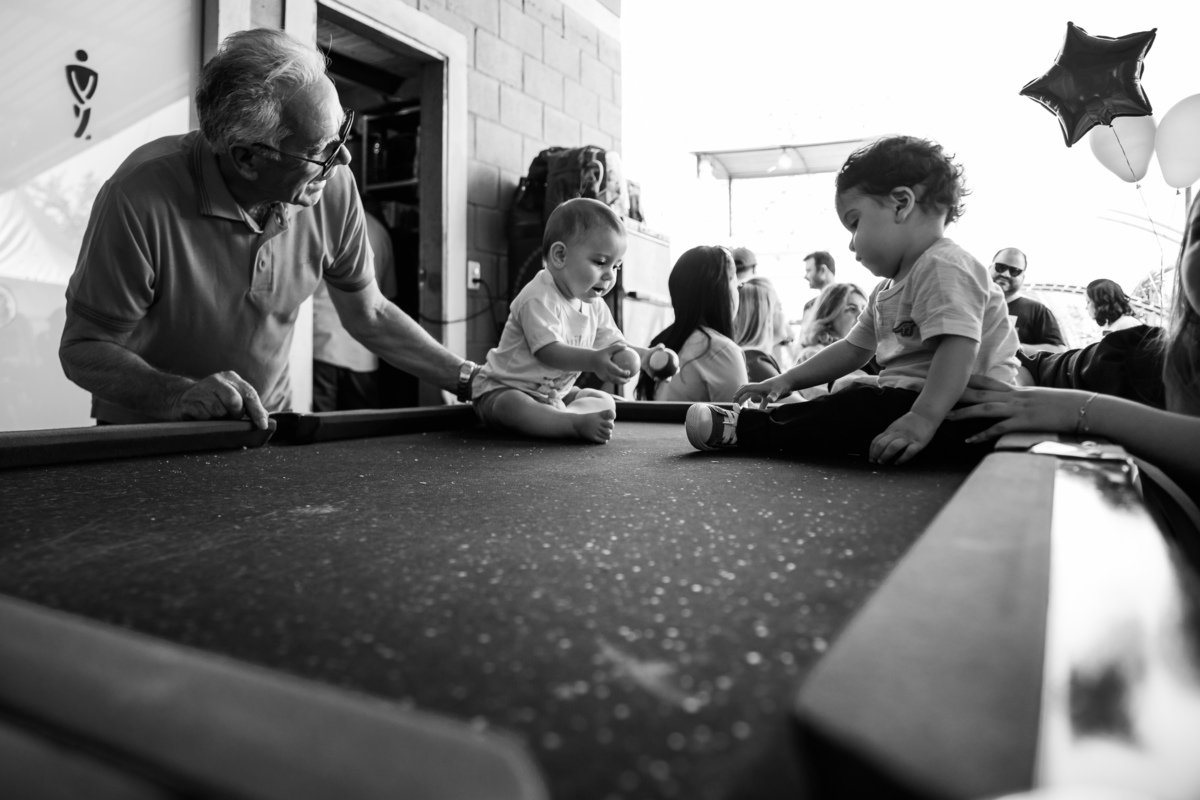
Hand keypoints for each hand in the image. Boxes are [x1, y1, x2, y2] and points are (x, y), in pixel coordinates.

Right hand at [175, 371, 269, 428]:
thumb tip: (265, 419)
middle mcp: (216, 380)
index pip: (249, 394)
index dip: (257, 411)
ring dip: (219, 418)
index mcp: (231, 378)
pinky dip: (206, 420)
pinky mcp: (189, 402)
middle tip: (230, 416)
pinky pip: (204, 416)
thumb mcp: (232, 397)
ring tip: (214, 414)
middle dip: (235, 413)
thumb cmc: (214, 400)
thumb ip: (249, 406)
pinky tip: (202, 415)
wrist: (183, 398)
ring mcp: (201, 390)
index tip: (262, 425)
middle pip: (234, 401)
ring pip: (218, 410)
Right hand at [594, 342, 635, 383]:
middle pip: (615, 379)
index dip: (623, 373)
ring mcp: (603, 376)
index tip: (629, 372)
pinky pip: (611, 381)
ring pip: (613, 382)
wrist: (591, 361)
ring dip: (621, 382)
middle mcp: (604, 372)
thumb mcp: (608, 349)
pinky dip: (617, 381)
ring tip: (627, 380)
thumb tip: (625, 346)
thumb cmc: (601, 354)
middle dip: (623, 380)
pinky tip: (622, 379)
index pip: (615, 370)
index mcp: (606, 365)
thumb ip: (616, 347)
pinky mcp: (603, 379)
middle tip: (629, 379)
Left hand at [644, 344, 678, 378]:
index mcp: (668, 365)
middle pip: (670, 375)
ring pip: (663, 379)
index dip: (677, 369)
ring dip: (664, 380)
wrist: (644, 356)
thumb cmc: (652, 352)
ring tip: (663, 379)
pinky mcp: (654, 376)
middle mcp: (665, 370)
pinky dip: (656, 378)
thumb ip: (659, 347)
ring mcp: (660, 374)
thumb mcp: (655, 349)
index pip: (675, 368)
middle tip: (670, 376)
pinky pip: (656, 378)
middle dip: (672, 377)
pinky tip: (655, 378)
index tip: (677, 369)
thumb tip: (662, 346)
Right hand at [733, 375, 791, 406]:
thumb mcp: (778, 391)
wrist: (790, 380)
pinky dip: (759, 406)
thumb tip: (769, 400)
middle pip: (746, 391)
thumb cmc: (783, 385)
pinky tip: (760, 412)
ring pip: (752, 395)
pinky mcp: (768, 393)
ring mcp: (764, 390)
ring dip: (747, 400)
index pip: (745, 388)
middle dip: (739, 396)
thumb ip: (773, 395)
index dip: (739, 393)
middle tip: (735, 403)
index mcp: (759, 387)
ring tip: (743, 407)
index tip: (734, 400)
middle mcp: (760, 388)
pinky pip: (761, 400)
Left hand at [870, 411, 937, 464]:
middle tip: (875, 462)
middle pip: (882, 443)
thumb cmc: (908, 424)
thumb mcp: (895, 427)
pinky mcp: (918, 442)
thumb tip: (877, 448)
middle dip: (876, 454)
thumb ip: (888, 435)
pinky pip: (909, 451)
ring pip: (893, 447)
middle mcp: (897, 433)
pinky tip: (897, 463)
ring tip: (883, 462)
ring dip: (886, 455)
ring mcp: (908, 437)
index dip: (872, 451)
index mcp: (891, 430)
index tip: (871, 459)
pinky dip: (902, 459)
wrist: (925, 415)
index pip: (877, 440)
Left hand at [945, 374, 1089, 443]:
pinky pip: (999, 429)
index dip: (966, 380)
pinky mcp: (1025, 423)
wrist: (1082, 408)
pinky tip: (970, 441)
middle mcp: (1014, 396)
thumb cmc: (1061, 404)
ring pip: (985, 408)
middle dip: (957, 393)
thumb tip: (1009, 400)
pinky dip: (983, 434)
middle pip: (980, 392)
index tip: (949, 378)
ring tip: (946, 418)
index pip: (986, 381)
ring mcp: (1019, 409)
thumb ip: (1020, 397)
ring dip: (964, 413)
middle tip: (937, 395)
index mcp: (1016, 390)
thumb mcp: (1037, 396)